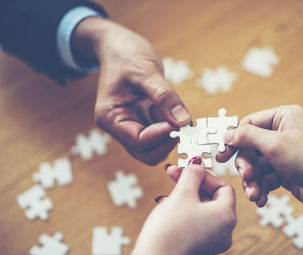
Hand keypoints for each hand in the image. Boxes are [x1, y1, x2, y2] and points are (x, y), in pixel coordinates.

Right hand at [72, 18, 190, 164]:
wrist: (118, 45)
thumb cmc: (126, 54)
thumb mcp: (146, 71)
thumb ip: (164, 97)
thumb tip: (183, 121)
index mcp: (111, 118)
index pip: (139, 142)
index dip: (162, 136)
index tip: (180, 122)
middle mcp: (119, 126)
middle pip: (146, 153)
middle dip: (167, 142)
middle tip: (184, 125)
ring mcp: (131, 124)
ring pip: (155, 147)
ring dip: (172, 136)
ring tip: (184, 117)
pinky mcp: (143, 119)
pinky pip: (160, 132)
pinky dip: (173, 127)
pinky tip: (181, 114)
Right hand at [128, 163, 236, 254]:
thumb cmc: (170, 230)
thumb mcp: (182, 194)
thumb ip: (192, 174)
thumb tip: (197, 163)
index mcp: (226, 216)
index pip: (223, 187)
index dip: (205, 175)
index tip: (188, 168)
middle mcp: (224, 231)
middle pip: (212, 198)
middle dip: (192, 184)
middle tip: (174, 174)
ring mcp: (212, 241)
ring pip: (202, 210)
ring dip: (186, 196)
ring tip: (168, 191)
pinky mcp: (199, 247)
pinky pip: (196, 222)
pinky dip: (184, 211)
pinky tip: (167, 206)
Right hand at [218, 105, 302, 237]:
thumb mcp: (274, 144)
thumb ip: (247, 136)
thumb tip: (227, 133)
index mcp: (284, 117)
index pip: (249, 124)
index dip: (235, 140)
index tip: (222, 156)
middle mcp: (285, 132)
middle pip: (251, 147)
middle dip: (247, 165)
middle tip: (247, 177)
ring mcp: (286, 152)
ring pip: (257, 164)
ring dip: (253, 180)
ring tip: (255, 194)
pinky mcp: (287, 170)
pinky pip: (265, 176)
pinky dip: (261, 187)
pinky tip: (261, 198)